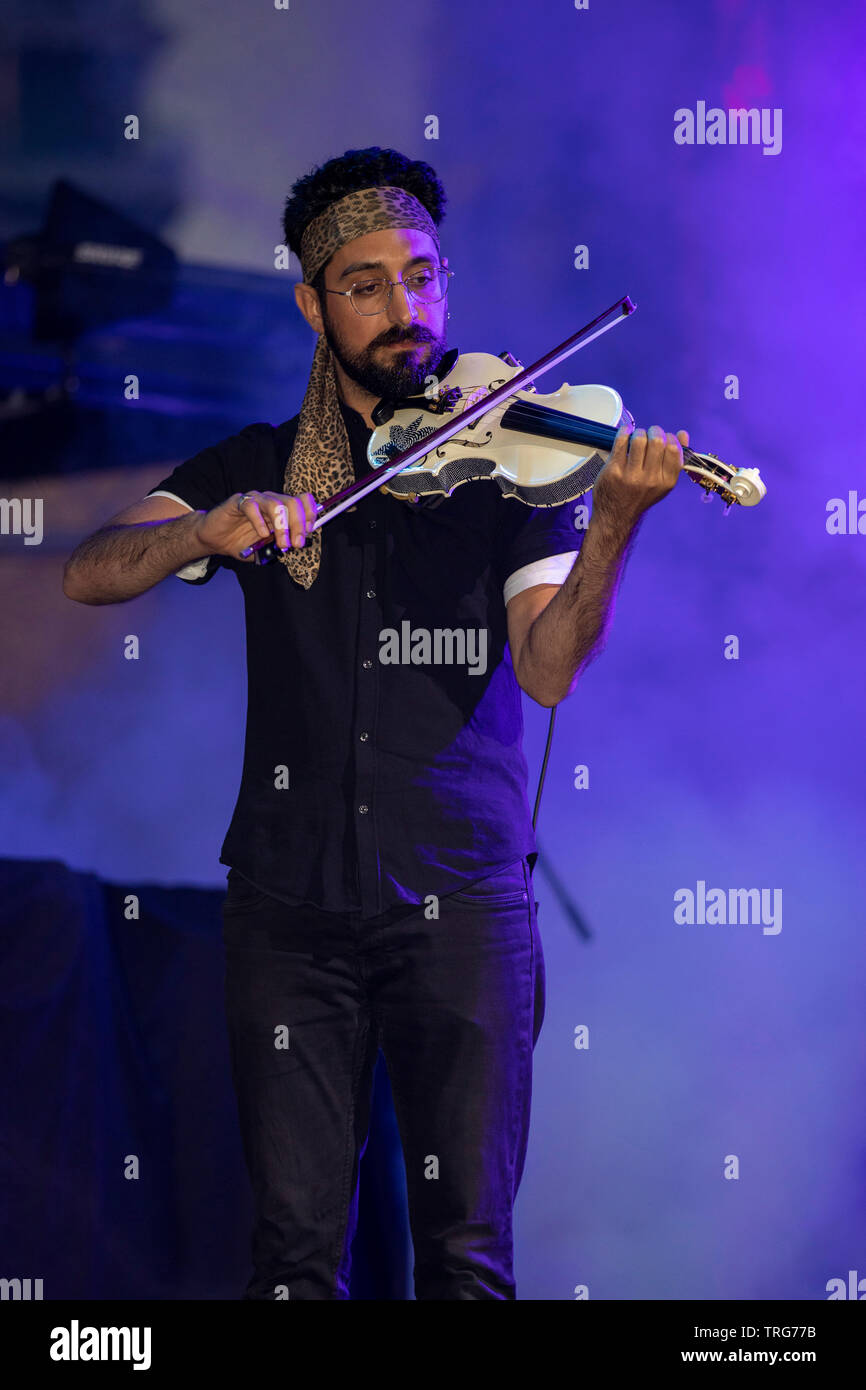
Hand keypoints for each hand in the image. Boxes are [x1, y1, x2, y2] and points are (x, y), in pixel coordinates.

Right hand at [194, 490, 316, 560]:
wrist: (215, 539)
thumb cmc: (241, 542)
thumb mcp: (265, 548)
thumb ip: (279, 546)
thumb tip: (295, 547)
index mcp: (281, 509)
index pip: (302, 500)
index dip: (309, 513)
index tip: (309, 532)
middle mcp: (270, 501)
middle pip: (293, 502)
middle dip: (298, 524)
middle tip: (296, 544)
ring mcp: (255, 500)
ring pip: (276, 504)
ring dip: (282, 526)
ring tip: (282, 543)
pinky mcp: (238, 502)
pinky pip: (252, 507)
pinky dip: (260, 521)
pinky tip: (262, 534)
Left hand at [592, 425, 688, 524]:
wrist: (616, 516)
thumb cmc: (641, 496)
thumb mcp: (662, 483)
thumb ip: (674, 459)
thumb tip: (683, 434)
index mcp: (666, 482)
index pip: (674, 449)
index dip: (669, 438)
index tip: (664, 438)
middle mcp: (650, 479)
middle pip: (657, 441)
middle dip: (654, 431)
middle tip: (649, 434)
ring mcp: (631, 476)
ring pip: (639, 439)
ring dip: (638, 432)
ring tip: (636, 437)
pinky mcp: (613, 470)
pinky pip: (621, 442)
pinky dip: (624, 432)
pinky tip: (625, 433)